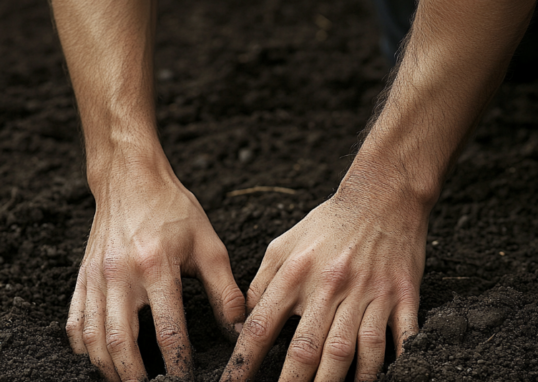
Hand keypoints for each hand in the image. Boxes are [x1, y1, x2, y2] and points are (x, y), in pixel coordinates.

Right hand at [66, 161, 244, 380]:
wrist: (132, 179)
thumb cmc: (174, 209)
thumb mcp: (208, 245)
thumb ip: (224, 290)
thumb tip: (239, 327)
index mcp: (157, 266)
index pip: (169, 331)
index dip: (179, 364)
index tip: (188, 381)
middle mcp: (121, 275)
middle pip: (121, 343)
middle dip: (136, 377)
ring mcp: (96, 276)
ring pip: (94, 338)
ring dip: (109, 368)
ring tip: (127, 381)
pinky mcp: (83, 275)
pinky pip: (75, 320)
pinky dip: (84, 346)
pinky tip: (99, 357)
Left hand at [221, 165, 429, 381]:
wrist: (382, 197)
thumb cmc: (329, 223)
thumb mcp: (284, 244)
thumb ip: (262, 281)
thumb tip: (244, 319)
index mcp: (297, 274)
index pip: (262, 326)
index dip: (244, 362)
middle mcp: (331, 287)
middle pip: (307, 349)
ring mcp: (369, 293)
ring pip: (354, 353)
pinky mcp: (402, 295)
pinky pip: (398, 339)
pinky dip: (391, 364)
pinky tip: (381, 380)